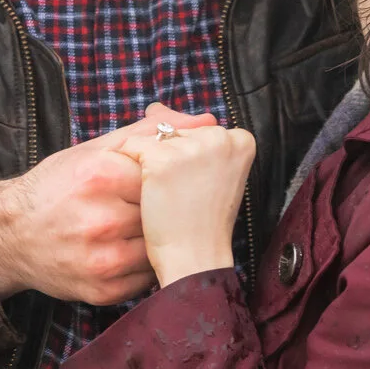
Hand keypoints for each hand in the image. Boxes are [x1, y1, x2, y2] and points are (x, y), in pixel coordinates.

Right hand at [0, 104, 217, 304]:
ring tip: (134, 228)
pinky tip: (126, 249)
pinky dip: (144, 264)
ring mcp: (103, 259)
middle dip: (161, 210)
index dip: (163, 180)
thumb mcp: (96, 149)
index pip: (164, 176)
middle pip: (163, 213)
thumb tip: (207, 121)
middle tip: (146, 207)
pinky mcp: (103, 290)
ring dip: (155, 239)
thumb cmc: (57, 187)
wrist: (10, 234)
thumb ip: (152, 133)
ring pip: (159, 246)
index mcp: (100, 176)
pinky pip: (147, 276)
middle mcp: (101, 219)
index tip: (155, 182)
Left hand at [113, 121, 255, 285]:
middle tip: (182, 197)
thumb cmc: (202, 222)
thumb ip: (186, 134)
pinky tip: (146, 195)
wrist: (195, 261)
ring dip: (148, 167)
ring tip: (166, 198)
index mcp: (241, 140)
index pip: (199, 133)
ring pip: (154, 141)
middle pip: (176, 134)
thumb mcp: (207, 174)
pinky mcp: (162, 159)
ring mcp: (192, 147)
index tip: (198, 189)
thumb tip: (155, 107)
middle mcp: (221, 136)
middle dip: (168, 160)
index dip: (188, 161)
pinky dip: (128, 169)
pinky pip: (132, 149)